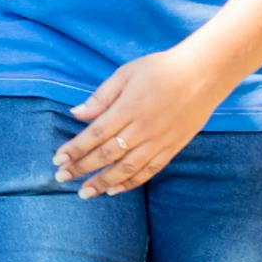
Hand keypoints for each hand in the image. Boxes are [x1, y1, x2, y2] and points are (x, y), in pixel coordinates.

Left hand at [54, 46, 225, 197]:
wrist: (204, 75)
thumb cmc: (160, 69)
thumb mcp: (125, 74)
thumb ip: (101, 97)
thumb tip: (76, 114)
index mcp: (128, 108)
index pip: (95, 134)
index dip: (75, 149)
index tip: (57, 159)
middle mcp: (143, 129)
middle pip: (107, 154)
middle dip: (82, 168)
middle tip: (61, 178)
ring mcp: (160, 141)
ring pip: (128, 168)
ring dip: (104, 182)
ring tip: (85, 193)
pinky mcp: (173, 148)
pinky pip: (150, 170)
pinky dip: (132, 182)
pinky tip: (115, 190)